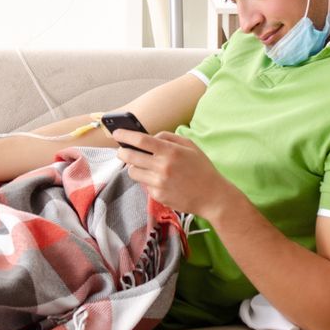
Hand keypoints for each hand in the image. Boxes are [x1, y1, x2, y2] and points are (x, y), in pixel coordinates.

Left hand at [112, 129, 239, 218]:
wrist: (212, 196)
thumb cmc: (202, 168)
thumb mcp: (190, 145)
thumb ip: (168, 137)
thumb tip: (150, 136)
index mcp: (170, 151)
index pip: (141, 140)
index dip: (126, 135)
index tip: (117, 133)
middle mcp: (162, 167)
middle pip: (130, 157)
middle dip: (122, 152)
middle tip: (122, 151)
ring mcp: (159, 183)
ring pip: (133, 172)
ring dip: (134, 167)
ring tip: (143, 166)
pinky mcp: (158, 196)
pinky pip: (144, 185)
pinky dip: (147, 180)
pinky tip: (159, 180)